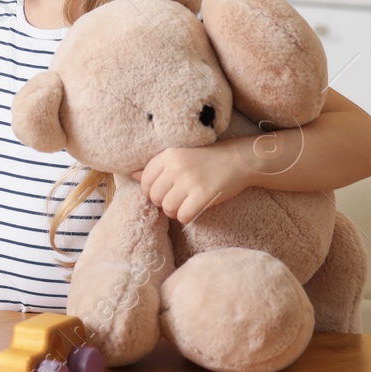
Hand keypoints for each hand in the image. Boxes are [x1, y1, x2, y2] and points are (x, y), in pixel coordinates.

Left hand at [132, 144, 249, 223]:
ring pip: (167, 208)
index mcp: (168, 155)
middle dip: (163, 203)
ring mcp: (189, 181)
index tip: (164, 192)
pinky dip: (186, 217)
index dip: (151, 191)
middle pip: (154, 196)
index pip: (144, 180)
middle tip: (176, 200)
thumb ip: (155, 166)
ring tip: (184, 205)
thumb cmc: (206, 159)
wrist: (238, 160)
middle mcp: (176, 166)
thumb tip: (132, 175)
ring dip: (174, 212)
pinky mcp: (203, 195)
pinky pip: (183, 215)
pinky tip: (193, 210)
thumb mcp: (179, 155)